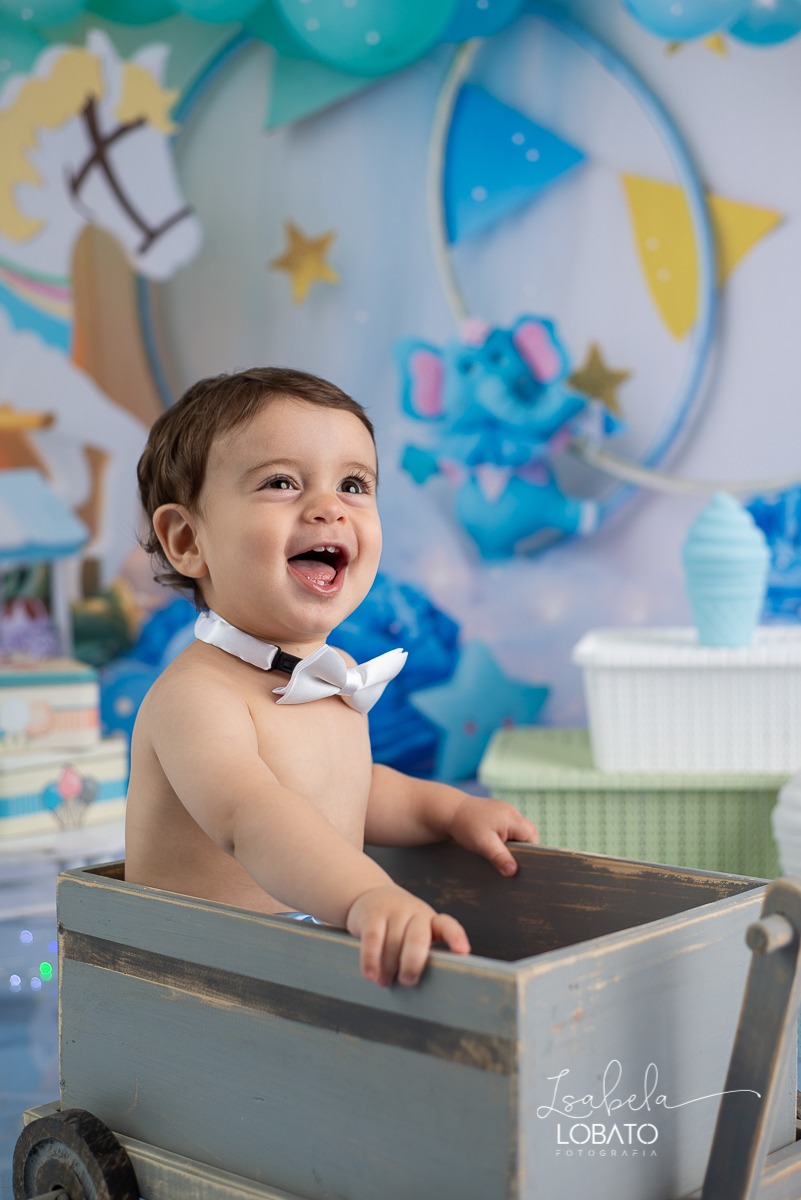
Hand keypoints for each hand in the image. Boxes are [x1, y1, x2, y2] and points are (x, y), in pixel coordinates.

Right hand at [346, 884, 469, 986]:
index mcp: (430, 920)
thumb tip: (422, 989)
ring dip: (388, 967)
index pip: (447, 925)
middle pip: (418, 938)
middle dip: (413, 964)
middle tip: (407, 981)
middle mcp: (415, 913)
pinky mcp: (372, 914)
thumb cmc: (399, 923)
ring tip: (384, 981)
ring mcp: (394, 911)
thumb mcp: (415, 931)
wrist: (372, 895)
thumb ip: (421, 953)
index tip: (462, 951)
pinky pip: (372, 939)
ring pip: (393, 942)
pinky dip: (370, 959)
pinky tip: (370, 974)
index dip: (455, 937)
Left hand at [449, 796, 537, 876]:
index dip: (530, 852)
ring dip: (510, 844)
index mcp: (513, 818)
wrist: (449, 811)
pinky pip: (508, 828)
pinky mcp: (498, 814)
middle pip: (527, 835)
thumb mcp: (483, 844)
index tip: (520, 865)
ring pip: (517, 832)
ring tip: (497, 853)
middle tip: (508, 862)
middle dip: (520, 849)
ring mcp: (505, 811)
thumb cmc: (466, 826)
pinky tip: (492, 844)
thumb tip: (513, 872)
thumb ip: (500, 857)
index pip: (532, 837)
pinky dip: (503, 838)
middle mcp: (512, 812)